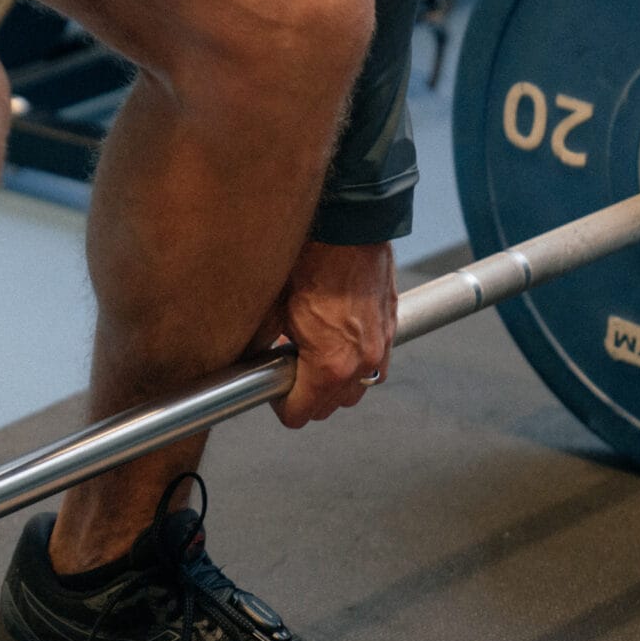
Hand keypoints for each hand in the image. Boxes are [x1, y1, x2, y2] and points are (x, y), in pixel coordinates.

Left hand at [265, 240, 396, 428]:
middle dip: (308, 394)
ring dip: (335, 382)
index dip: (281, 406)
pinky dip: (357, 361)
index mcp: (329, 365)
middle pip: (330, 408)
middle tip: (290, 369)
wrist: (350, 225)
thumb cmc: (313, 258)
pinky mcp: (392, 327)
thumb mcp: (272, 308)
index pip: (301, 415)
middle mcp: (361, 362)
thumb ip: (260, 345)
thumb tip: (247, 360)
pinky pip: (375, 364)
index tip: (274, 390)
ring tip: (314, 353)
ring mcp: (382, 346)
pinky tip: (338, 339)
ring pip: (356, 389)